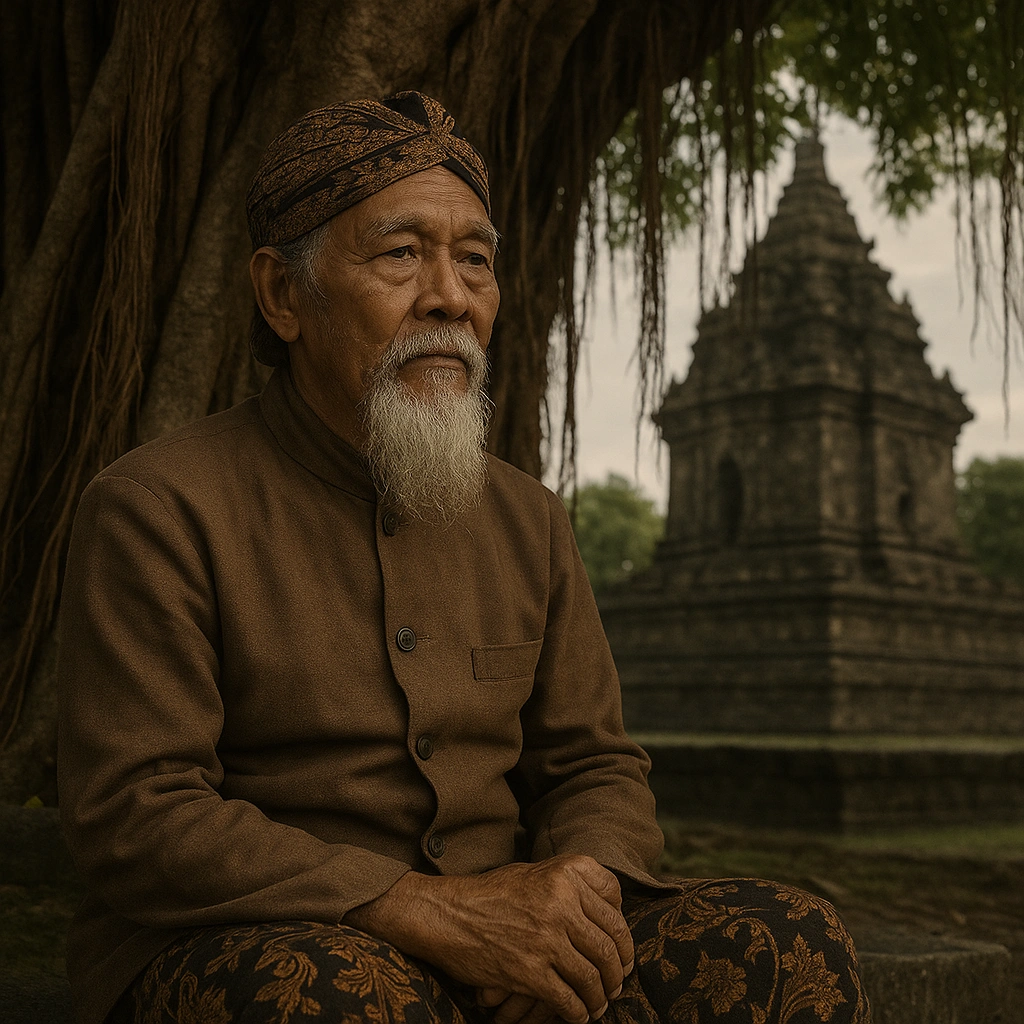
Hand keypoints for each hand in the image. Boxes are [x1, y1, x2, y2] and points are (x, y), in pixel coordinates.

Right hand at [346, 854, 632, 1023]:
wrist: (448, 914)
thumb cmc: (492, 893)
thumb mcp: (534, 873)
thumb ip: (571, 885)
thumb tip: (608, 912)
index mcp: (565, 873)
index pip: (614, 910)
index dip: (624, 938)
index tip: (623, 953)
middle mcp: (561, 901)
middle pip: (609, 946)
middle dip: (617, 972)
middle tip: (616, 984)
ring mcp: (546, 937)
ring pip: (593, 977)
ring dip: (600, 997)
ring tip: (598, 1003)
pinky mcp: (530, 971)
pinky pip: (569, 999)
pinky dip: (578, 1013)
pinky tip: (577, 1015)